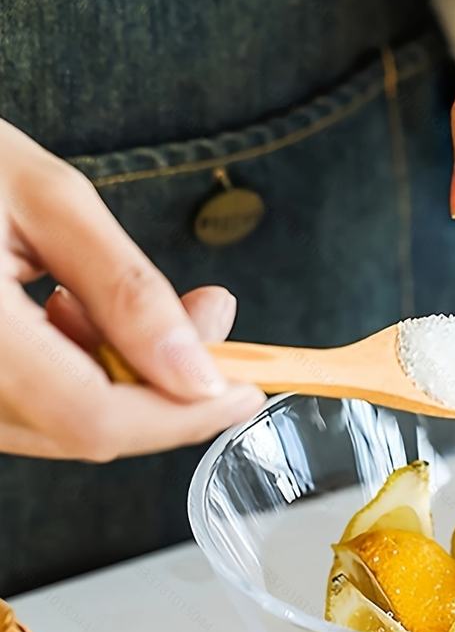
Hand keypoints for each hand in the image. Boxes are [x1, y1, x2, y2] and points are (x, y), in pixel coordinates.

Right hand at [0, 119, 264, 460]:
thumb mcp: (47, 200)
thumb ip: (128, 292)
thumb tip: (199, 373)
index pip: (96, 417)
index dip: (185, 416)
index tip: (249, 389)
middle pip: (85, 430)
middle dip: (167, 386)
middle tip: (206, 313)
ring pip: (60, 425)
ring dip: (121, 374)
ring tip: (99, 293)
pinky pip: (28, 406)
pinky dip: (77, 370)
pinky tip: (64, 310)